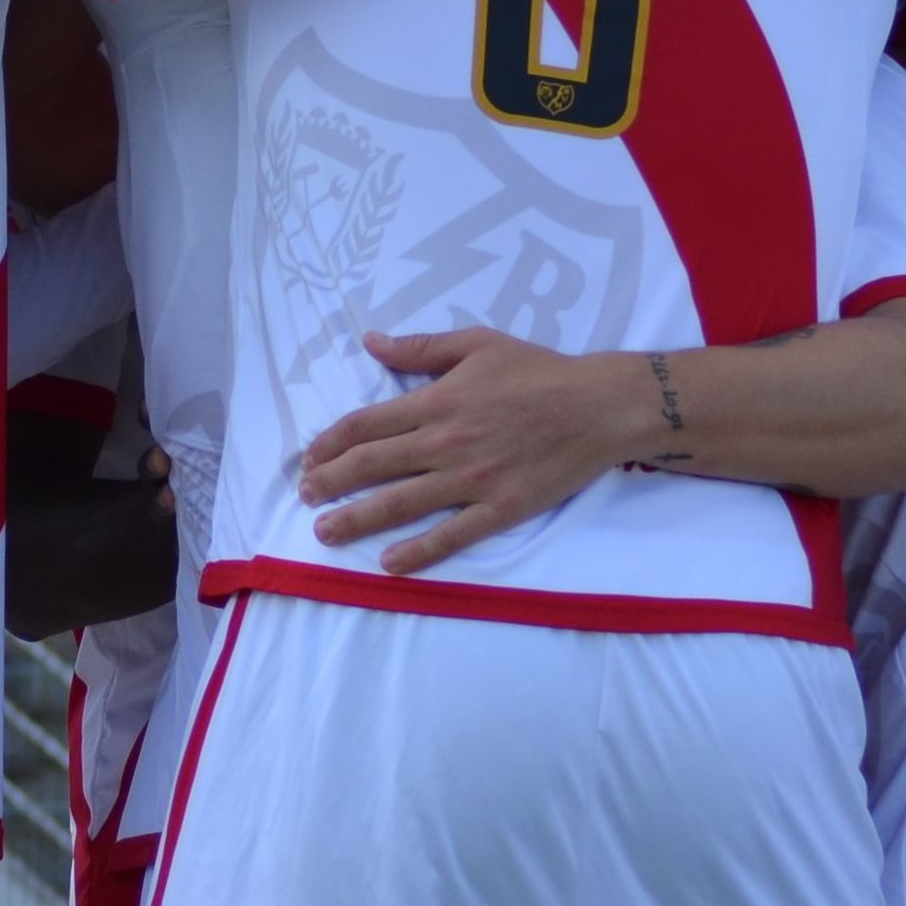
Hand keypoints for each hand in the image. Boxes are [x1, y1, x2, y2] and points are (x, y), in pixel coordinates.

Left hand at [296, 327, 659, 574]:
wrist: (599, 406)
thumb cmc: (539, 371)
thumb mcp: (478, 344)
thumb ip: (421, 348)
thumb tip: (371, 341)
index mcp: (437, 401)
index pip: (366, 425)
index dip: (330, 443)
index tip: (310, 458)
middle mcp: (445, 443)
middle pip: (371, 466)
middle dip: (330, 482)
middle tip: (305, 496)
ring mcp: (471, 480)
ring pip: (400, 504)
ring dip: (356, 519)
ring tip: (325, 532)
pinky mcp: (500, 509)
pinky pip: (451, 535)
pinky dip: (418, 551)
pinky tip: (389, 563)